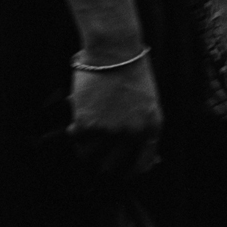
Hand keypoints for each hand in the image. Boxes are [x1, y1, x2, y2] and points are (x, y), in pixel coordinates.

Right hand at [68, 55, 161, 177]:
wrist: (115, 53)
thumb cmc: (132, 74)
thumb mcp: (149, 104)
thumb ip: (144, 129)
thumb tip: (143, 156)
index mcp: (152, 128)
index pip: (142, 164)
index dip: (130, 171)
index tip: (121, 173)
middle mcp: (132, 134)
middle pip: (112, 166)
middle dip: (103, 161)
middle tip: (97, 153)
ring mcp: (110, 131)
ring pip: (90, 156)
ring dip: (87, 147)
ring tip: (87, 134)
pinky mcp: (88, 124)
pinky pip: (76, 140)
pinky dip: (75, 132)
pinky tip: (78, 120)